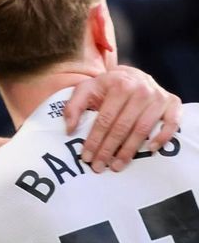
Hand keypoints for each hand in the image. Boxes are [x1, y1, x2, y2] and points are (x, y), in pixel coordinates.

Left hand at [65, 66, 181, 171]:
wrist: (132, 75)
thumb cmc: (107, 86)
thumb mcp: (86, 89)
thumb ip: (73, 107)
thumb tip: (69, 129)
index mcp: (120, 86)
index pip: (104, 119)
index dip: (94, 140)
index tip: (86, 157)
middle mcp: (141, 90)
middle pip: (122, 127)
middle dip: (108, 150)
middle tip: (99, 167)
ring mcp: (159, 97)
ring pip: (143, 129)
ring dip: (129, 151)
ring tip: (116, 166)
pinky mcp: (173, 103)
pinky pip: (172, 123)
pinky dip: (163, 137)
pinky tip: (150, 150)